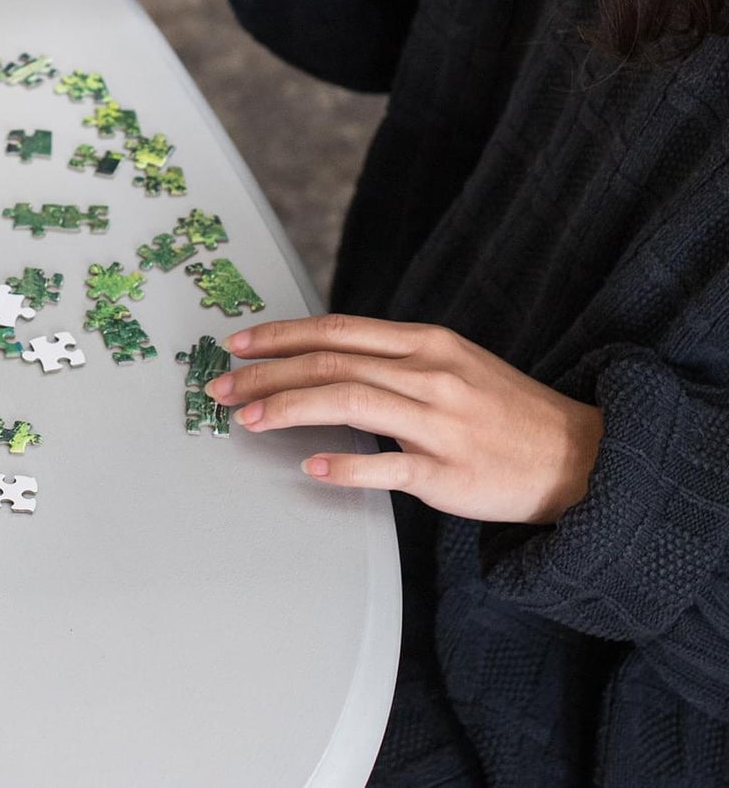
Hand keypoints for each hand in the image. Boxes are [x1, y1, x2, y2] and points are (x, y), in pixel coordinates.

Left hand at [210, 314, 603, 524]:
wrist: (581, 458)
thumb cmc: (504, 412)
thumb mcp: (451, 364)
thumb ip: (391, 359)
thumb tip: (322, 360)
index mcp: (426, 344)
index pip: (337, 329)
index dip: (281, 335)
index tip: (238, 344)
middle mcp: (429, 375)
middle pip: (330, 362)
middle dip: (265, 372)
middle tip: (220, 385)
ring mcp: (439, 423)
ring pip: (346, 402)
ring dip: (286, 408)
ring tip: (245, 418)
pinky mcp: (449, 472)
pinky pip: (386, 467)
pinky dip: (343, 465)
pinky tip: (308, 466)